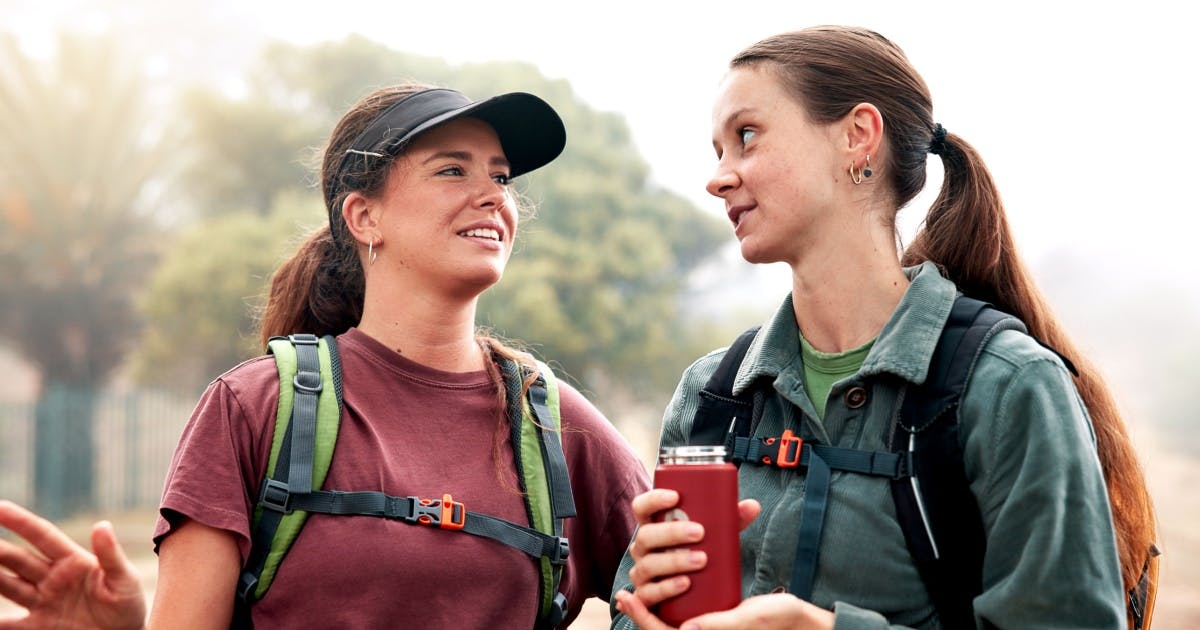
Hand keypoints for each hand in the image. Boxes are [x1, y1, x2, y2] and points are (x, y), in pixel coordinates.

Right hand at [0, 500, 146, 628]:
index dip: (21, 521)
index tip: (0, 506)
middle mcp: (52, 578)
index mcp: (73, 561)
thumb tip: (102, 525)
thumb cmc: (128, 605)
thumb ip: (110, 555)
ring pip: (6, 585)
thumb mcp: (124, 579)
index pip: (42, 536)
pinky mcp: (36, 626)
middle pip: (17, 559)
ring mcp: (42, 601)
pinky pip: (8, 624)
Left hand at [616, 591, 833, 629]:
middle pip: (661, 629)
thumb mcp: (748, 619)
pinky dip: (670, 602)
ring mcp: (706, 628)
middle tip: (624, 592)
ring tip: (635, 588)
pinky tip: (664, 581)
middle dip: (641, 613)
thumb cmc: (778, 620)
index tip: (629, 597)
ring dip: (652, 607)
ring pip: (670, 622)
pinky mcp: (713, 618)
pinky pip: (685, 614)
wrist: (800, 620)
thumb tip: (685, 629)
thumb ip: (719, 625)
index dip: (643, 618)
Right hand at [623, 489, 760, 611]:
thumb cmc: (699, 552)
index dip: (653, 499)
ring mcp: (641, 573)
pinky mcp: (646, 597)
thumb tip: (752, 506)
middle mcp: (641, 548)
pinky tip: (685, 584)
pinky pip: (649, 593)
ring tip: (701, 559)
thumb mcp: (713, 536)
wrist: (691, 593)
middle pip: (645, 535)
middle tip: (700, 532)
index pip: (642, 507)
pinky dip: (666, 588)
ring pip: (648, 565)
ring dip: (674, 561)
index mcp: (652, 526)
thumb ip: (730, 520)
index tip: (676, 496)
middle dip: (671, 532)